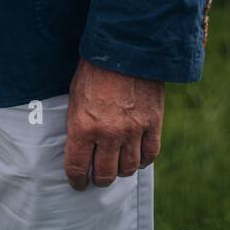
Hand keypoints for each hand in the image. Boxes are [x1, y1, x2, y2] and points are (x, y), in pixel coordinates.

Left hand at [64, 57, 162, 189]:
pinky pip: (150, 155)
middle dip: (99, 178)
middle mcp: (108, 133)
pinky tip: (136, 155)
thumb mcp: (75, 94)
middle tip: (98, 175)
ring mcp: (133, 130)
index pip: (78, 168)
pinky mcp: (153, 123)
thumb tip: (77, 146)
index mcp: (83, 126)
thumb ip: (78, 123)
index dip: (77, 181)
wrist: (126, 45)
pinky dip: (143, 159)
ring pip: (128, 168)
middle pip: (105, 174)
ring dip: (121, 170)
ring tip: (117, 164)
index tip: (78, 183)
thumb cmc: (95, 67)